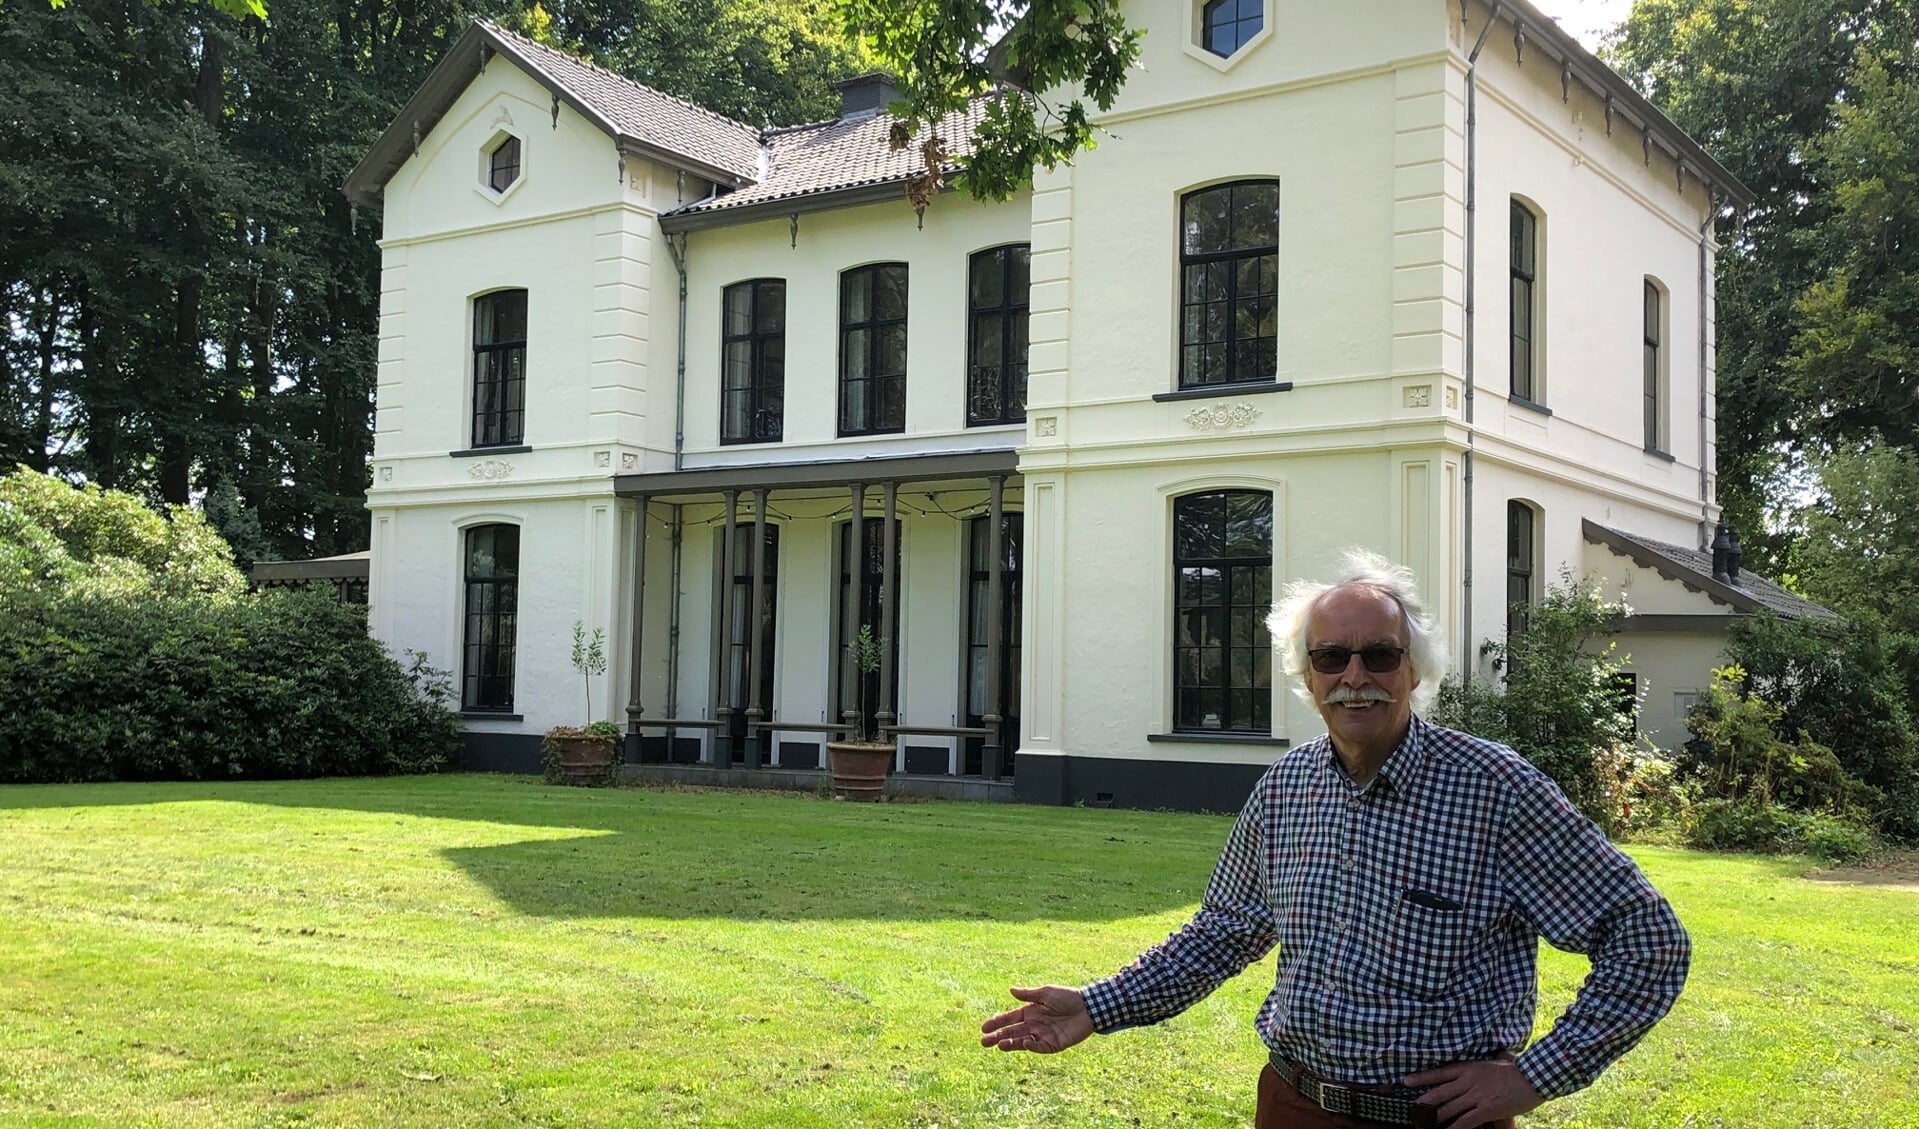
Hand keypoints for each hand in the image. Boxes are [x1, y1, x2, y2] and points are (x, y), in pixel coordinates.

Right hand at [979, 985, 1094, 1053]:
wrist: (1088, 1007)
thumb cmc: (1067, 997)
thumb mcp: (1046, 993)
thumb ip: (1028, 994)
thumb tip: (1010, 990)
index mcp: (1030, 1012)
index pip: (1009, 1019)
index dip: (996, 1022)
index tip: (983, 1027)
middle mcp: (1034, 1025)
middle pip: (1012, 1032)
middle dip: (997, 1037)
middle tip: (983, 1042)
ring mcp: (1042, 1036)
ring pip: (1022, 1042)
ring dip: (1010, 1044)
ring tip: (999, 1045)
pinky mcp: (1053, 1045)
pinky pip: (1039, 1047)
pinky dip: (1030, 1046)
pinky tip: (1023, 1043)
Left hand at [1404, 1056, 1543, 1128]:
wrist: (1533, 1076)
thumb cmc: (1516, 1069)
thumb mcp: (1493, 1061)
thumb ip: (1484, 1065)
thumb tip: (1488, 1059)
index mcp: (1468, 1068)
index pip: (1439, 1073)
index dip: (1421, 1078)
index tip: (1406, 1081)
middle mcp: (1468, 1081)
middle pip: (1440, 1093)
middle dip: (1424, 1103)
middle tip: (1412, 1109)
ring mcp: (1476, 1096)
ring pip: (1449, 1109)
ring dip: (1435, 1118)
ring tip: (1423, 1124)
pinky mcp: (1486, 1109)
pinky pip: (1465, 1121)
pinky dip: (1454, 1128)